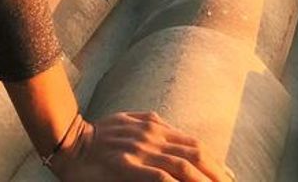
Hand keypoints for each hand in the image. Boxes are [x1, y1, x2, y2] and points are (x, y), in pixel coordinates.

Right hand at [48, 111, 234, 180]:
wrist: (69, 141)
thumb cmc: (99, 134)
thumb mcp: (129, 121)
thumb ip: (151, 126)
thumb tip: (170, 130)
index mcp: (155, 126)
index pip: (193, 144)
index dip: (214, 161)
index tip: (228, 176)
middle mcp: (152, 136)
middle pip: (195, 155)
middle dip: (217, 174)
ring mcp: (141, 151)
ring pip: (183, 167)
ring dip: (204, 181)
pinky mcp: (128, 166)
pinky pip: (160, 178)